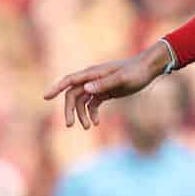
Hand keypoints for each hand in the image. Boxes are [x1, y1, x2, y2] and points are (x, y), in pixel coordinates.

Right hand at [43, 42, 172, 128]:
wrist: (149, 68)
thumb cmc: (136, 72)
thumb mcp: (122, 79)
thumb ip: (105, 84)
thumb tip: (86, 89)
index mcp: (93, 73)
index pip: (69, 80)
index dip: (56, 88)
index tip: (45, 98)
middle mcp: (92, 79)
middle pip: (73, 95)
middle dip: (70, 110)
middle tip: (70, 125)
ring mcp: (98, 86)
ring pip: (82, 101)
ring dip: (82, 114)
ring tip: (87, 127)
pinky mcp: (105, 92)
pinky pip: (92, 104)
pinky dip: (92, 113)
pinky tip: (96, 123)